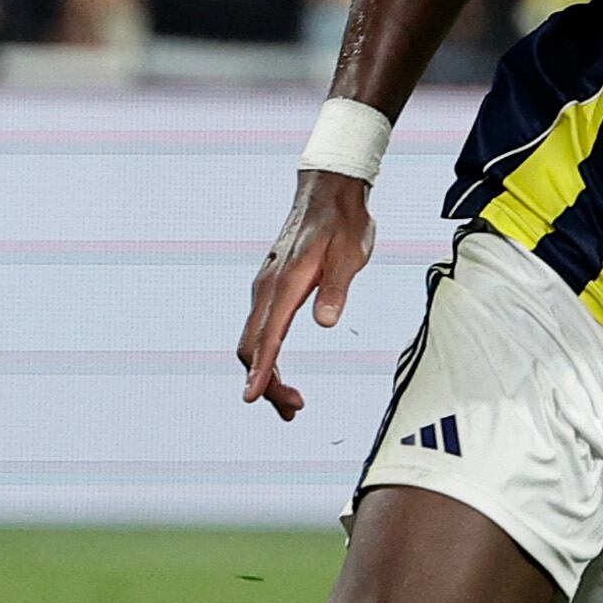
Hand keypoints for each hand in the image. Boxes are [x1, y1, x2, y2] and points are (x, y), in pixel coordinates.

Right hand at [238, 170, 374, 421]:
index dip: (261, 370)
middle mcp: (267, 288)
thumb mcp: (350, 255)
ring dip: (267, 373)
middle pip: (252, 346)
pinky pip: (260, 328)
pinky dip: (266, 355)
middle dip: (267, 383)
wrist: (328, 190)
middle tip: (293, 411)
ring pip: (253, 340)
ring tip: (292, 403)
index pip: (267, 335)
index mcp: (285, 282)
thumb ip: (336, 289)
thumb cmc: (343, 223)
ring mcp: (265, 288)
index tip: (253, 398)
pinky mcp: (271, 287)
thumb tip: (325, 322)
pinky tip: (278, 369)